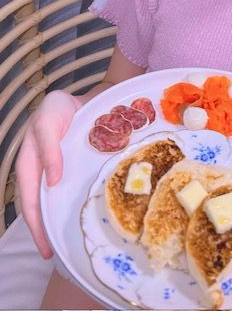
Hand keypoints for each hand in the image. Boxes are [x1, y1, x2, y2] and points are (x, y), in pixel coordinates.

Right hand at [16, 90, 79, 257]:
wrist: (82, 98)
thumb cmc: (59, 108)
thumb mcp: (48, 123)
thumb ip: (49, 151)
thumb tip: (52, 183)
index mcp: (29, 163)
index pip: (30, 200)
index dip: (36, 223)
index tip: (45, 246)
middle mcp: (41, 170)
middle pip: (40, 205)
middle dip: (44, 230)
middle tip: (53, 253)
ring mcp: (57, 170)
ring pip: (55, 200)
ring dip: (57, 220)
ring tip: (67, 241)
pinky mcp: (73, 168)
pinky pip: (71, 190)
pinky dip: (72, 204)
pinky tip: (82, 214)